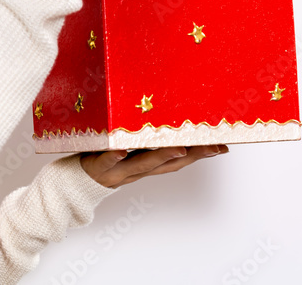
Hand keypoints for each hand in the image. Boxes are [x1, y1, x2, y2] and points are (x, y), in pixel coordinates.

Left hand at [79, 145, 228, 188]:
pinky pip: (106, 160)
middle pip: (166, 164)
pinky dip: (114, 156)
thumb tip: (170, 120)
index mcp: (147, 164)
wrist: (78, 180)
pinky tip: (121, 149)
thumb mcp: (130, 152)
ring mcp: (119, 169)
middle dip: (190, 155)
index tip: (222, 146)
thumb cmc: (108, 159)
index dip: (201, 155)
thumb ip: (150, 141)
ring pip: (142, 164)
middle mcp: (137, 169)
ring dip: (160, 157)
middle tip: (210, 146)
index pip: (179, 160)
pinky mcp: (98, 165)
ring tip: (177, 148)